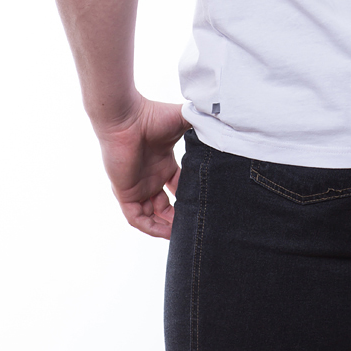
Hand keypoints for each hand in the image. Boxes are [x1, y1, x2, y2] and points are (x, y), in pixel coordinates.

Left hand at [94, 96, 192, 238]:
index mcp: (163, 163)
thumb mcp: (184, 120)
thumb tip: (225, 126)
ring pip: (153, 215)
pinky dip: (150, 228)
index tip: (206, 203)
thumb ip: (203, 125)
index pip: (179, 186)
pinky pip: (137, 218)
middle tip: (196, 224)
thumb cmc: (152, 115)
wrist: (126, 117)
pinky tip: (166, 233)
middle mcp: (151, 176)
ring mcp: (138, 186)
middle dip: (179, 216)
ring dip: (166, 226)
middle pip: (166, 205)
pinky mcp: (125, 193)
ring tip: (184, 235)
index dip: (191, 196)